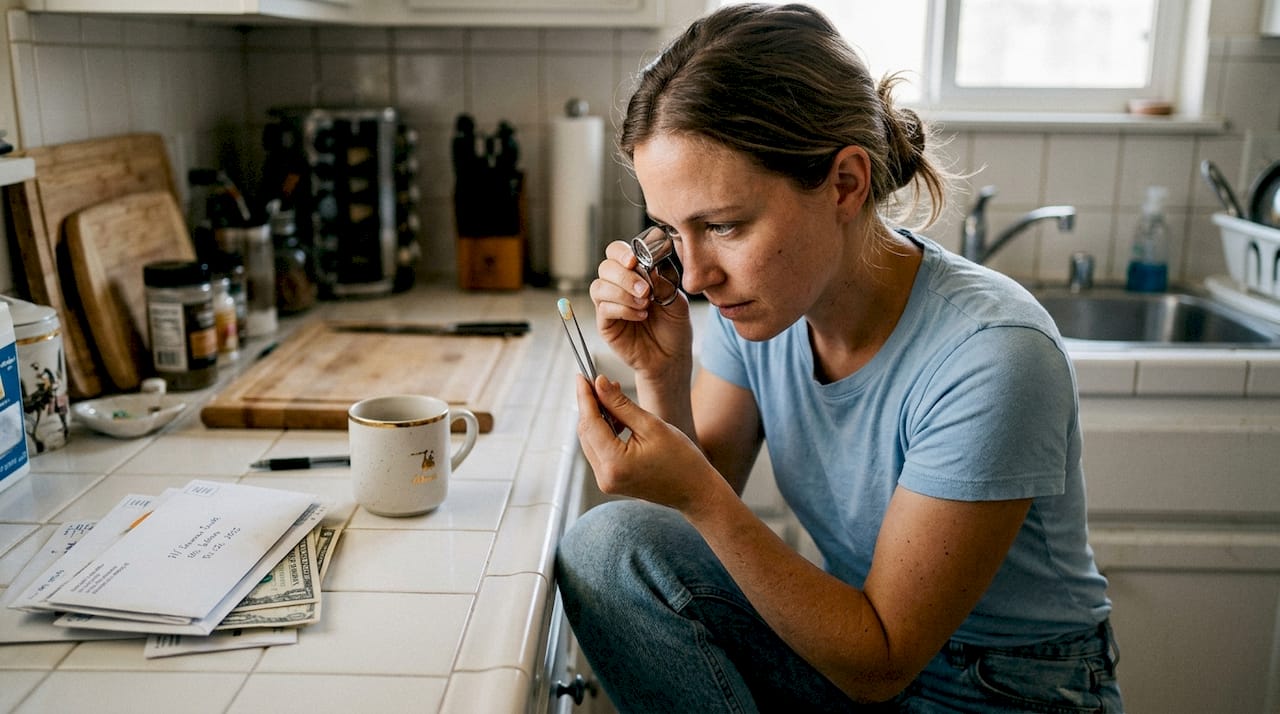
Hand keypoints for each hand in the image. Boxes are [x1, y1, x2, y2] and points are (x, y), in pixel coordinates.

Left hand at [575, 374, 718, 512]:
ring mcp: (606, 481)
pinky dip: (604, 432)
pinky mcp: (610, 481)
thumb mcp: (651, 425)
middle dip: (589, 405)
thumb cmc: (681, 459)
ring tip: (612, 396)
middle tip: (598, 382)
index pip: (590, 422)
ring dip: (597, 418)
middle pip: (586, 432)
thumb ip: (621, 404)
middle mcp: (604, 476)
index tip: (582, 376)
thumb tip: (599, 383)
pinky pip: (599, 451)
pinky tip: (617, 419)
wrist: (695, 491)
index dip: (585, 397)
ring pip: (590, 441)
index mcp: (615, 463)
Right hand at [589, 240, 692, 381]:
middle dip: (624, 276)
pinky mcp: (606, 324)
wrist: (671, 358)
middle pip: (605, 268)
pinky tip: (640, 316)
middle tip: (645, 291)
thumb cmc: (674, 328)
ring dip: (622, 293)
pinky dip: (623, 309)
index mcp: (634, 274)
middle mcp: (618, 287)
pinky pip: (604, 309)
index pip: (617, 253)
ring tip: (645, 305)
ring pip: (599, 287)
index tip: (634, 261)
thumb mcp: (677, 302)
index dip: (621, 253)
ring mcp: (609, 305)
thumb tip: (648, 268)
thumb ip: (663, 283)